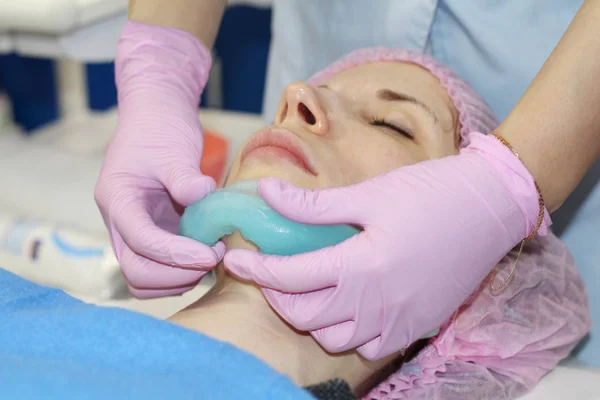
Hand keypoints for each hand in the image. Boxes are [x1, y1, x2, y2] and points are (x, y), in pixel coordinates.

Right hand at [95, 22, 223, 297]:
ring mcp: (133, 229)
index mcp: (118, 198)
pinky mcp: (151, 233)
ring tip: (211, 258)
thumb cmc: (162, 127)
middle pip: (135, 270)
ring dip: (177, 279)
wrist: (157, 116)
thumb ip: (185, 176)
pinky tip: (205, 256)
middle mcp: (119, 220)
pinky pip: (157, 268)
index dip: (175, 254)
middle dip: (175, 274)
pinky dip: (179, 273)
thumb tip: (203, 197)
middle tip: (214, 257)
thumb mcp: (175, 146)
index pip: (139, 240)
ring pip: (142, 277)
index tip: (211, 253)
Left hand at [224, 133, 549, 359]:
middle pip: (305, 317)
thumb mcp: (368, 194)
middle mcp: (377, 303)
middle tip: (271, 272)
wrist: (490, 207)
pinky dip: (348, 334)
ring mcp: (399, 320)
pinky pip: (370, 347)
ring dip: (310, 318)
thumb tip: (265, 192)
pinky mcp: (417, 326)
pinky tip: (347, 307)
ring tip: (308, 289)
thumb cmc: (430, 193)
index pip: (290, 278)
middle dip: (277, 296)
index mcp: (360, 266)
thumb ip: (312, 205)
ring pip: (334, 339)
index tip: (234, 259)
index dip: (256, 270)